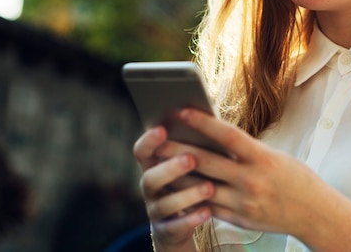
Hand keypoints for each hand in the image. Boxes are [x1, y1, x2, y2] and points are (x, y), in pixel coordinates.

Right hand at [132, 126, 214, 250]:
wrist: (181, 221)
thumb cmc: (191, 179)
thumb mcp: (189, 163)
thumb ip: (192, 146)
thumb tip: (209, 119)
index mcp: (152, 166)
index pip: (141, 151)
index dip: (148, 141)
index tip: (162, 129)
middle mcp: (150, 188)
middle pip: (150, 178)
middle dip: (170, 168)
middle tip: (191, 158)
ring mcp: (156, 210)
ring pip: (164, 204)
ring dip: (186, 195)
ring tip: (209, 187)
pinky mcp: (168, 230)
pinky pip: (177, 227)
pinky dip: (191, 219)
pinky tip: (207, 211)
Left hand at [156, 108, 350, 251]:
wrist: (315, 214)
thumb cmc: (296, 178)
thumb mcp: (275, 156)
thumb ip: (245, 150)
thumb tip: (214, 137)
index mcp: (263, 159)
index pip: (227, 135)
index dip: (202, 122)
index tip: (181, 111)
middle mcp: (251, 180)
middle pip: (206, 161)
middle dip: (176, 149)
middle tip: (154, 139)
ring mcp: (244, 202)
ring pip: (200, 186)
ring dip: (177, 175)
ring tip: (157, 164)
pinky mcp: (239, 219)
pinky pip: (208, 206)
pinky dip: (191, 195)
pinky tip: (176, 187)